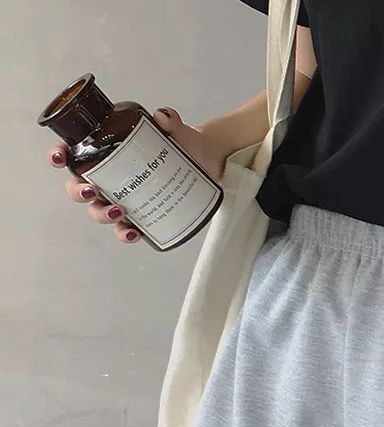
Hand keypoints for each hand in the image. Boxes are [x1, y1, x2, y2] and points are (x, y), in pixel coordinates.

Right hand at [46, 106, 228, 244]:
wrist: (207, 162)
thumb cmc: (182, 143)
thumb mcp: (175, 129)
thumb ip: (169, 120)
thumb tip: (162, 118)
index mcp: (106, 151)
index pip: (72, 152)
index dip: (59, 155)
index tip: (60, 157)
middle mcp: (109, 176)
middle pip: (77, 187)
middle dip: (78, 192)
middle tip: (92, 190)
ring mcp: (123, 198)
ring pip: (98, 211)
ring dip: (101, 215)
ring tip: (118, 212)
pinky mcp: (141, 215)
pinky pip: (125, 229)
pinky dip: (126, 233)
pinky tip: (135, 232)